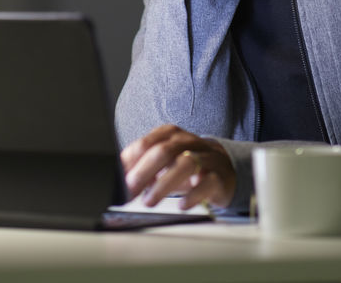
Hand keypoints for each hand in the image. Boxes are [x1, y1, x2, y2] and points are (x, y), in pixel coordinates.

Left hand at [120, 124, 234, 210]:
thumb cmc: (186, 163)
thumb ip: (140, 165)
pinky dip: (192, 195)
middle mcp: (188, 142)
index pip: (145, 144)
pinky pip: (206, 183)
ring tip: (149, 201)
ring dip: (164, 184)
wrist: (224, 168)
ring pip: (185, 164)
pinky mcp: (218, 176)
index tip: (119, 181)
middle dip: (143, 172)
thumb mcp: (162, 160)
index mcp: (170, 134)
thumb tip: (116, 177)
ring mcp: (205, 158)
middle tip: (130, 191)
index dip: (129, 163)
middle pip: (163, 151)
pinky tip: (181, 205)